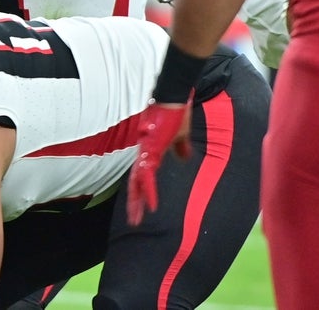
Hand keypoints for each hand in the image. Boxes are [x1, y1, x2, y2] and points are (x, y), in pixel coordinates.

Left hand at [126, 102, 191, 225]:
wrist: (174, 96)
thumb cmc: (176, 111)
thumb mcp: (180, 135)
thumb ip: (181, 147)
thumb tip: (184, 157)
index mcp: (151, 151)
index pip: (143, 176)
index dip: (142, 191)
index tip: (143, 207)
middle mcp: (144, 153)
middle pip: (136, 182)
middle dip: (134, 202)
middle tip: (134, 221)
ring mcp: (146, 151)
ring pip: (137, 182)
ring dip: (137, 202)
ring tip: (136, 219)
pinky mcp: (151, 149)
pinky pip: (147, 175)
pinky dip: (149, 190)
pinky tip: (150, 205)